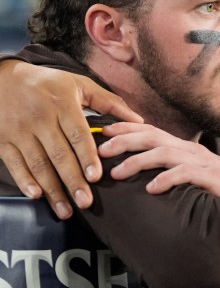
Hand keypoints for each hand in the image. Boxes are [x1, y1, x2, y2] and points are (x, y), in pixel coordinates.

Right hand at [0, 60, 142, 218]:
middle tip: (86, 202)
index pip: (78, 135)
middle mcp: (41, 118)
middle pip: (59, 155)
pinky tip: (37, 195)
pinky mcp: (4, 140)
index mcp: (63, 104)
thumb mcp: (80, 84)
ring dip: (53, 189)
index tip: (96, 177)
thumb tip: (138, 120)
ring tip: (66, 209)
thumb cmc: (49, 82)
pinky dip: (25, 181)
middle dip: (73, 181)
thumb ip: (110, 102)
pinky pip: (15, 164)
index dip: (87, 157)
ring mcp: (20, 131)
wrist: (3, 78)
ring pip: (38, 164)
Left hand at [100, 122, 219, 224]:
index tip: (103, 130)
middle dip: (126, 140)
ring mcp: (205, 164)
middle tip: (102, 149)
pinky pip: (188, 175)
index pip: (154, 132)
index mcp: (186, 149)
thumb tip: (142, 175)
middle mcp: (193, 151)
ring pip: (167, 154)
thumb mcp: (195, 175)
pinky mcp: (215, 179)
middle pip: (155, 138)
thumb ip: (174, 170)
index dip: (128, 129)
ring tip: (118, 172)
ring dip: (140, 161)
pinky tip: (152, 189)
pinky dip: (168, 179)